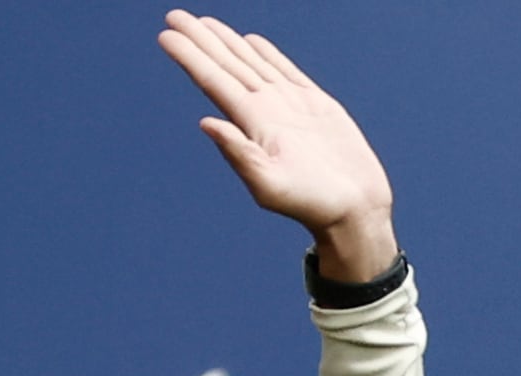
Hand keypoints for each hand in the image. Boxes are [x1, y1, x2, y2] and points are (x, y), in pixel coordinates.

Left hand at [156, 14, 397, 282]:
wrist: (354, 211)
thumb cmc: (313, 205)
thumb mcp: (270, 186)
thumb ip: (239, 155)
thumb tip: (206, 123)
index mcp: (252, 124)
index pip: (213, 81)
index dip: (190, 56)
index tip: (166, 34)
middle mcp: (266, 111)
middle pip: (227, 65)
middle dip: (201, 40)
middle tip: (175, 15)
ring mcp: (290, 106)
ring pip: (252, 64)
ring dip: (228, 43)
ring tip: (206, 23)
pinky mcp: (316, 106)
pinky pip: (286, 71)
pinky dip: (268, 54)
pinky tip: (253, 42)